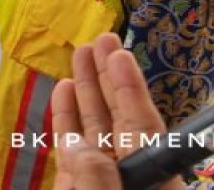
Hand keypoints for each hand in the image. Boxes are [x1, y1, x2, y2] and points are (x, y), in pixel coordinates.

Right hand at [51, 33, 182, 189]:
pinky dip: (67, 118)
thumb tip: (74, 142)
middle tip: (104, 38)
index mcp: (149, 180)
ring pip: (94, 128)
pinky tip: (64, 90)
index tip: (121, 56)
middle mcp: (127, 175)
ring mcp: (101, 180)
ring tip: (82, 53)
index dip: (131, 89)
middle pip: (120, 120)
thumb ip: (97, 180)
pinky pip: (72, 147)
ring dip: (87, 88)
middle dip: (109, 77)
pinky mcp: (76, 186)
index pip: (143, 128)